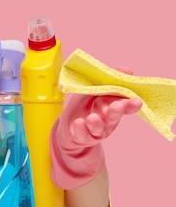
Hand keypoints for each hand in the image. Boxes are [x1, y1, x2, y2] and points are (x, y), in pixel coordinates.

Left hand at [50, 68, 142, 189]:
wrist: (70, 124)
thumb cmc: (86, 104)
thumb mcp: (95, 89)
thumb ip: (110, 80)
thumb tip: (127, 69)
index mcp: (112, 106)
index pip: (125, 105)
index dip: (131, 104)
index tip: (137, 101)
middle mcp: (107, 120)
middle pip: (113, 117)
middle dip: (116, 112)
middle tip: (117, 106)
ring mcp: (96, 130)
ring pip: (99, 128)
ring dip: (96, 123)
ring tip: (92, 118)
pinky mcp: (83, 137)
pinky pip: (83, 135)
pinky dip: (81, 129)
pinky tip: (79, 123)